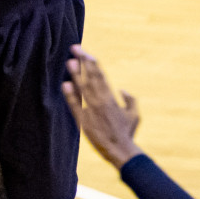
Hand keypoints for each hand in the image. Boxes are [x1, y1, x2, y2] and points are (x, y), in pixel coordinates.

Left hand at [61, 46, 142, 167]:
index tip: (84, 51)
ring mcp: (91, 111)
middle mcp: (101, 101)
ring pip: (82, 88)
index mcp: (111, 98)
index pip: (100, 75)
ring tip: (69, 61)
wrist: (121, 151)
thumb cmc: (127, 133)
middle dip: (82, 61)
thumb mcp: (134, 114)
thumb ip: (130, 100)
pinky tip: (65, 85)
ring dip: (76, 74)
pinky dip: (70, 95)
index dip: (91, 62)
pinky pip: (76, 106)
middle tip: (74, 47)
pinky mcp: (83, 121)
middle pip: (90, 77)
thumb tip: (122, 89)